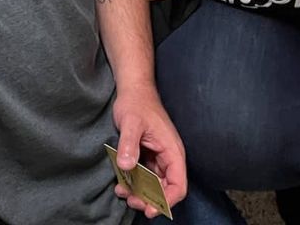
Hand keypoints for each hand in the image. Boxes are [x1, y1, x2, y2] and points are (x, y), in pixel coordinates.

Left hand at [111, 83, 186, 215]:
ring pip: (154, 184)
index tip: (150, 209)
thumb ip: (129, 144)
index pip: (178, 185)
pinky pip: (144, 174)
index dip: (166, 200)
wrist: (133, 89)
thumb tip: (126, 166)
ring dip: (140, 192)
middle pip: (166, 188)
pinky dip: (134, 182)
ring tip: (123, 192)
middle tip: (132, 201)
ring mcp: (158, 156)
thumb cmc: (136, 102)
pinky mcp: (148, 155)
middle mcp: (168, 157)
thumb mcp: (131, 122)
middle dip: (150, 199)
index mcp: (172, 151)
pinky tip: (121, 183)